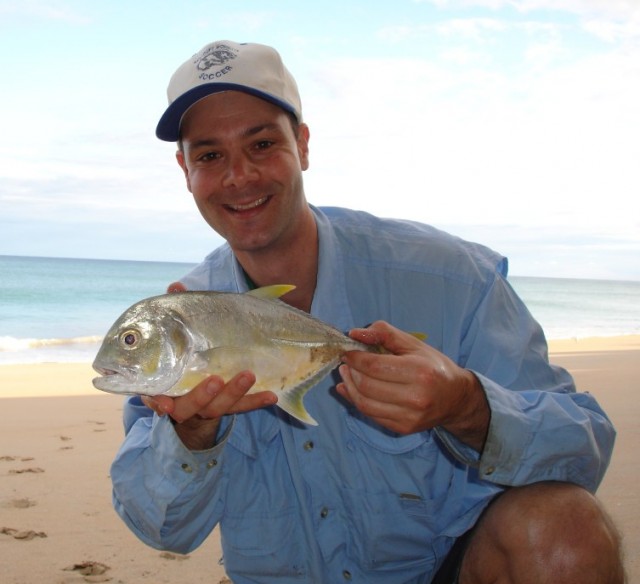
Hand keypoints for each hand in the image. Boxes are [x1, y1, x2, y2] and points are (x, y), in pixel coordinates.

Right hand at [140, 281, 277, 449]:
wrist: (199, 381)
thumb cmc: (182, 350)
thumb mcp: (177, 331)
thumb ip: (175, 312)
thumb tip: (175, 286)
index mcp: (162, 385)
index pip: (154, 397)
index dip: (157, 402)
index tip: (164, 404)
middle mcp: (181, 400)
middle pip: (188, 405)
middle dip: (202, 395)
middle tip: (215, 379)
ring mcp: (206, 405)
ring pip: (217, 407)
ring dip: (233, 393)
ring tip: (248, 375)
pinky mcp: (228, 405)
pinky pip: (242, 407)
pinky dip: (255, 401)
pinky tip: (271, 394)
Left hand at [337, 321, 488, 451]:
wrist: (456, 398)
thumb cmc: (433, 366)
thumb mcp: (413, 344)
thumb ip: (384, 334)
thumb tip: (353, 334)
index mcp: (419, 372)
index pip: (374, 366)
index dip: (354, 358)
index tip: (346, 352)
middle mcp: (415, 397)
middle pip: (367, 386)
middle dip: (350, 372)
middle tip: (345, 363)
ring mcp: (409, 417)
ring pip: (364, 404)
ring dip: (349, 387)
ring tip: (346, 374)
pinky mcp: (402, 428)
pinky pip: (371, 415)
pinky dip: (356, 401)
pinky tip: (351, 390)